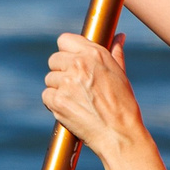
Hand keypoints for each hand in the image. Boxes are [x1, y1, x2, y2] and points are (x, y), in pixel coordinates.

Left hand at [42, 32, 142, 159]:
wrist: (119, 133)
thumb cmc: (123, 105)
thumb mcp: (121, 74)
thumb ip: (115, 52)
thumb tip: (119, 36)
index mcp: (94, 54)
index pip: (64, 40)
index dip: (67, 51)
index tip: (72, 61)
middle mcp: (78, 64)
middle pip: (54, 59)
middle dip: (61, 71)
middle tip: (76, 86)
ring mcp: (66, 83)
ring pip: (50, 79)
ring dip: (58, 89)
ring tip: (76, 100)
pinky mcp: (58, 101)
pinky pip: (46, 95)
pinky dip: (54, 103)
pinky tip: (70, 109)